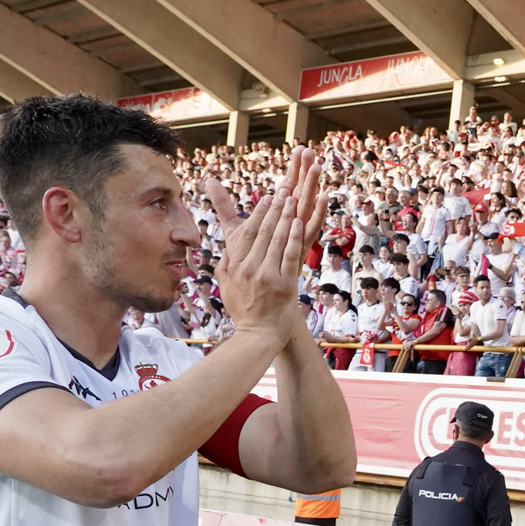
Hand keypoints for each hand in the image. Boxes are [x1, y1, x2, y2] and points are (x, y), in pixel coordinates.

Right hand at [204, 146, 321, 344]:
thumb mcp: (226, 287)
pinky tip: (299, 221)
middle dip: (274, 208)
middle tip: (283, 190)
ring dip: (285, 216)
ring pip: (277, 239)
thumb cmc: (245, 311)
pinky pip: (289, 255)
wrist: (259, 336)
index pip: (246, 232)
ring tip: (293, 198)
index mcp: (235, 266)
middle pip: (263, 231)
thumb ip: (226, 266)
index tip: (266, 197)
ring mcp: (266, 275)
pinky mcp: (283, 284)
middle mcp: (249, 268)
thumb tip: (226, 249)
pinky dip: (294, 236)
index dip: (258, 213)